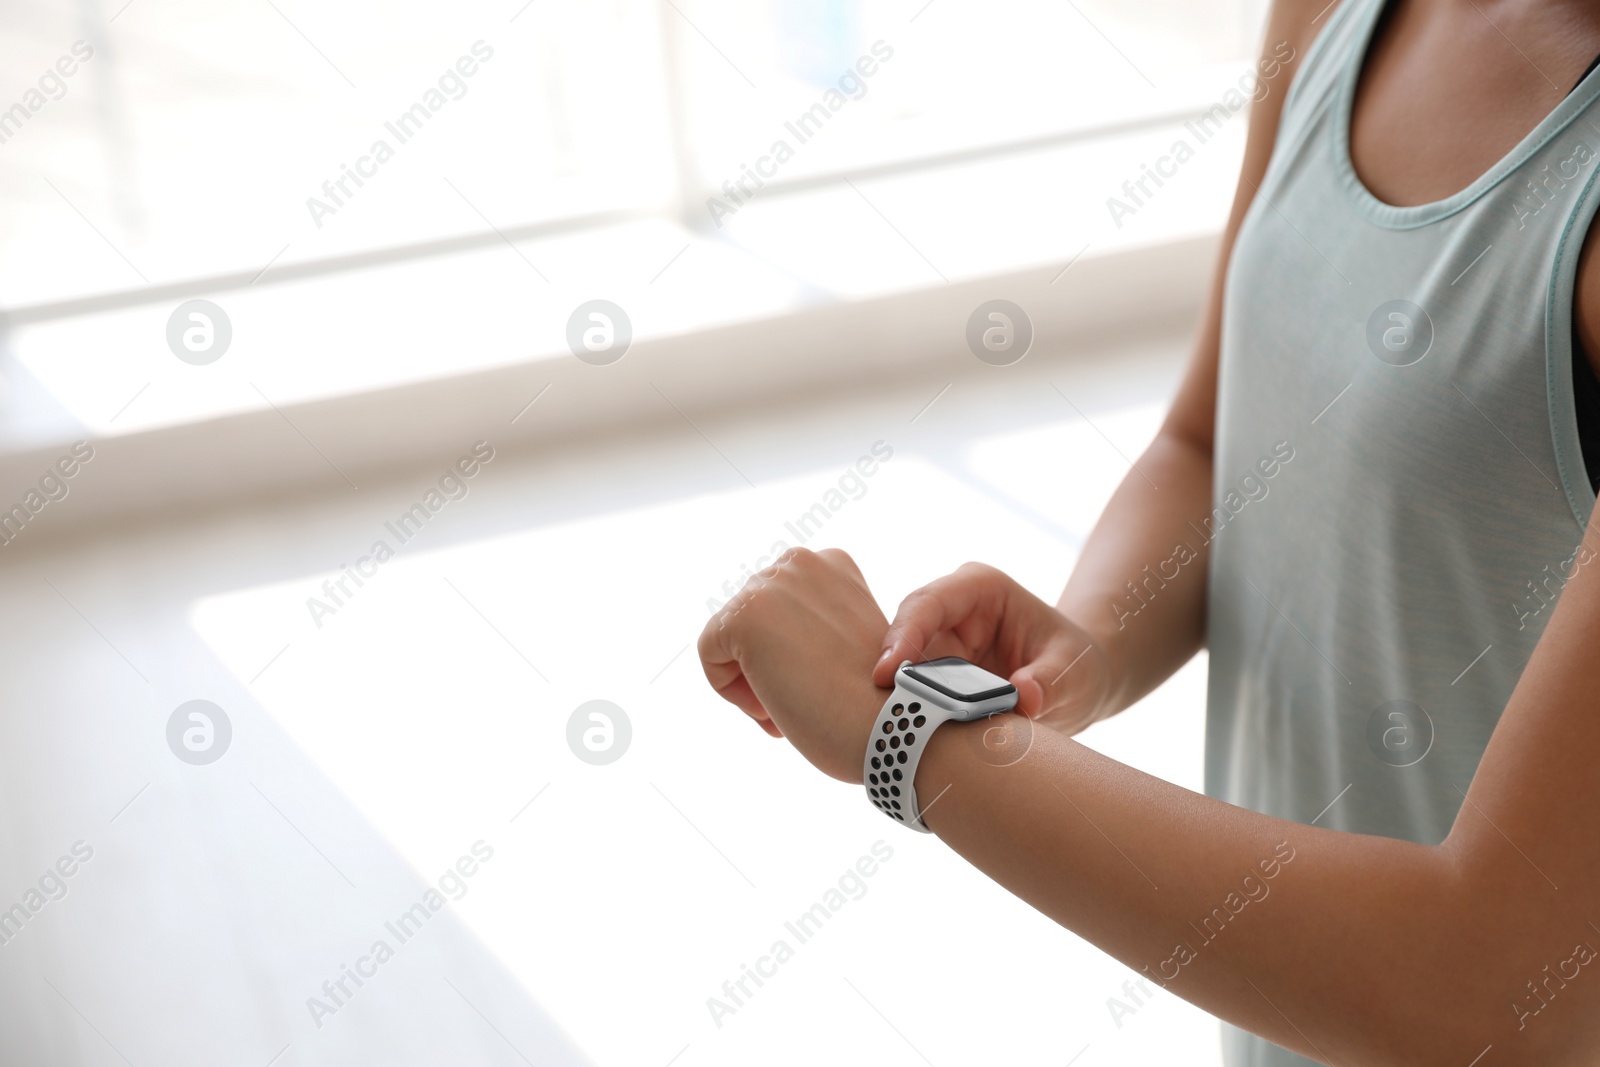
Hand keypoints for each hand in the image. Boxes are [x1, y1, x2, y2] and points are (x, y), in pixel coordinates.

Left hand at [698, 547, 889, 782]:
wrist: (896, 725)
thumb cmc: (879, 702)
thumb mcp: (846, 641)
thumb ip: (811, 626)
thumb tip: (771, 640)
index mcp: (832, 563)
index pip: (780, 607)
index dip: (793, 652)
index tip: (820, 684)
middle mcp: (800, 562)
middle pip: (753, 619)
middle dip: (769, 664)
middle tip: (801, 704)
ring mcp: (770, 584)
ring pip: (730, 636)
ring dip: (751, 678)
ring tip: (785, 710)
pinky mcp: (744, 616)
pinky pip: (710, 652)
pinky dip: (729, 688)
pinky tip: (769, 707)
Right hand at [872, 562, 1111, 735]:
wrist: (1075, 684)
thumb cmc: (1076, 664)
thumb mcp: (1074, 669)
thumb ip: (1051, 681)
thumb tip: (1025, 698)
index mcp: (980, 588)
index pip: (930, 602)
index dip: (904, 634)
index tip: (888, 671)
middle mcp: (951, 612)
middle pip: (904, 636)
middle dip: (892, 672)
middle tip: (884, 711)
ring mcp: (939, 645)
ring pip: (901, 669)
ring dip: (899, 698)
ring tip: (897, 731)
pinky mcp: (934, 677)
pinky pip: (912, 693)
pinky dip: (910, 714)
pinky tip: (906, 738)